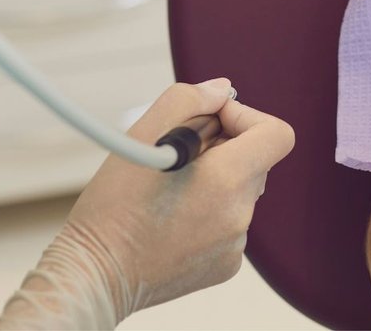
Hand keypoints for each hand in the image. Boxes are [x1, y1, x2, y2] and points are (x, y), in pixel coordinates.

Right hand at [0, 79, 294, 328]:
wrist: (93, 277)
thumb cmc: (112, 208)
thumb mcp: (141, 136)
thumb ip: (188, 100)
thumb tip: (222, 91)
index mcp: (228, 180)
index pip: (277, 134)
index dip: (246, 118)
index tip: (212, 122)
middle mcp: (240, 214)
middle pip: (254, 161)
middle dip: (223, 148)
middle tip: (178, 156)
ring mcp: (236, 244)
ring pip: (239, 192)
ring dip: (214, 181)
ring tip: (168, 193)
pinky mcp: (226, 265)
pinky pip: (229, 223)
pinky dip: (208, 213)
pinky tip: (170, 221)